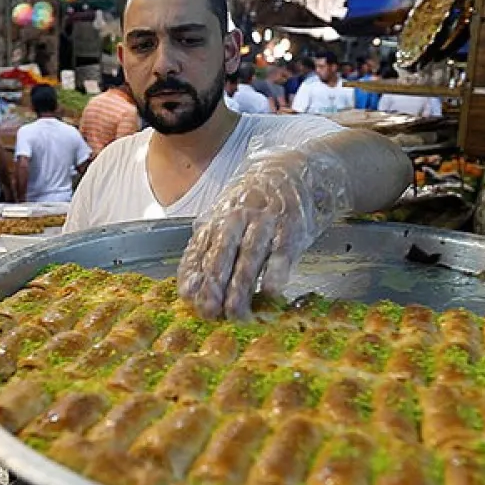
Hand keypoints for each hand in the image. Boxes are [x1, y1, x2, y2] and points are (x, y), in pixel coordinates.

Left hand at [177, 154, 319, 319]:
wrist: (296, 171)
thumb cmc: (258, 201)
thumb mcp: (228, 214)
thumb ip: (209, 243)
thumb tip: (190, 282)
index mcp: (218, 218)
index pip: (199, 249)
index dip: (193, 275)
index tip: (188, 298)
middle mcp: (238, 219)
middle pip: (222, 256)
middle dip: (213, 286)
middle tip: (209, 313)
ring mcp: (265, 223)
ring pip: (249, 258)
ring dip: (242, 288)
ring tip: (236, 314)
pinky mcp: (291, 228)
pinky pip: (282, 254)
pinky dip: (276, 274)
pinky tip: (271, 293)